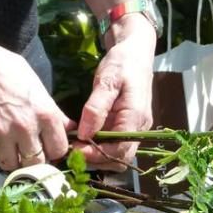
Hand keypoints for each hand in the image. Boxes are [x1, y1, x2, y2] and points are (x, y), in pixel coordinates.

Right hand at [0, 46, 70, 171]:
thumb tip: (70, 128)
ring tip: (10, 149)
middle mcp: (26, 127)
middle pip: (36, 163)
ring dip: (12, 160)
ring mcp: (2, 133)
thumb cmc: (10, 73)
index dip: (53, 151)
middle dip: (33, 160)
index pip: (58, 150)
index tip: (47, 148)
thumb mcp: (39, 89)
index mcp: (46, 114)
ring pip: (12, 165)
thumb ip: (55, 113)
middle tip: (27, 151)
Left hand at [74, 16, 155, 170]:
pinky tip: (85, 139)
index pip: (119, 150)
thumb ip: (96, 108)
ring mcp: (136, 128)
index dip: (96, 155)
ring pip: (119, 155)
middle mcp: (140, 127)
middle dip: (96, 159)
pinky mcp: (130, 126)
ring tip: (76, 146)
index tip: (74, 150)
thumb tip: (84, 134)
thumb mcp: (106, 81)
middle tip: (71, 150)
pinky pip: (117, 145)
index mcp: (136, 117)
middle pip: (120, 158)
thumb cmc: (122, 63)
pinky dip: (101, 147)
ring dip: (98, 156)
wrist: (136, 52)